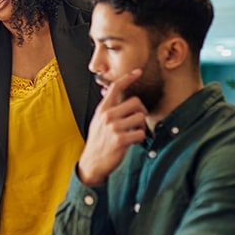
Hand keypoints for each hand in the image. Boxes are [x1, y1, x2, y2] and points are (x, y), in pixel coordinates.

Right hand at [78, 69, 147, 185]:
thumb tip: (108, 91)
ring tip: (135, 132)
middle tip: (137, 120)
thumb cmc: (97, 141)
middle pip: (135, 102)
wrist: (92, 162)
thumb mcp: (97, 121)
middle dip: (141, 111)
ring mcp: (113, 127)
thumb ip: (106, 107)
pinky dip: (141, 138)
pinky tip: (134, 141)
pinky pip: (141, 133)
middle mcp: (107, 116)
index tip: (138, 72)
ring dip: (142, 126)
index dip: (128, 78)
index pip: (115, 87)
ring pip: (140, 117)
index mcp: (102, 109)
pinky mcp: (120, 140)